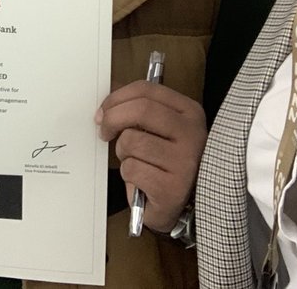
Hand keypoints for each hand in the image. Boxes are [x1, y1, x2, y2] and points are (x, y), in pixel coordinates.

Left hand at [96, 81, 205, 232]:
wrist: (184, 205)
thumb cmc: (165, 161)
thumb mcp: (158, 128)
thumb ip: (137, 107)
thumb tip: (107, 90)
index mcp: (189, 112)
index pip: (146, 90)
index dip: (116, 98)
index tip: (103, 111)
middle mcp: (193, 134)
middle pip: (140, 110)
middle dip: (112, 118)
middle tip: (104, 131)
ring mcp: (186, 162)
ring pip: (132, 141)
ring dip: (122, 152)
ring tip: (133, 161)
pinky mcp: (172, 188)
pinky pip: (132, 169)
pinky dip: (128, 174)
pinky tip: (140, 180)